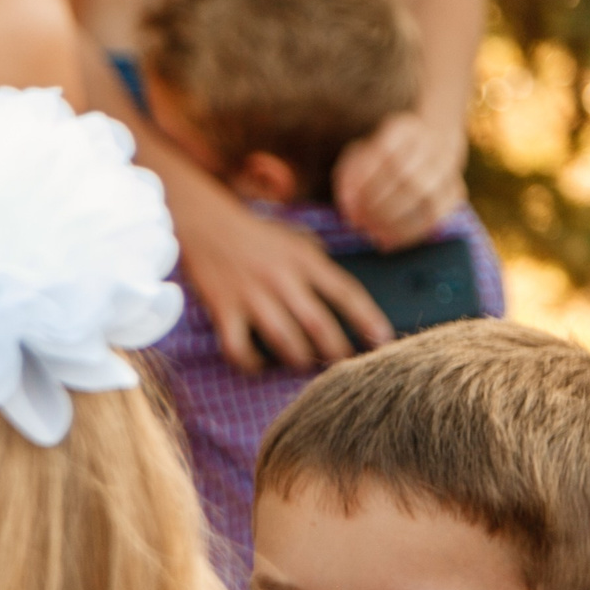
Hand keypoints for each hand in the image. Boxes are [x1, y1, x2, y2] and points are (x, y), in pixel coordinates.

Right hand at [171, 169, 393, 372]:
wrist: (206, 224)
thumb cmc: (257, 234)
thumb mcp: (297, 239)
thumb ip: (319, 264)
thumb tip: (344, 297)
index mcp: (304, 259)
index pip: (346, 293)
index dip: (368, 319)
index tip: (383, 340)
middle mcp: (281, 278)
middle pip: (318, 324)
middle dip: (335, 350)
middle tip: (343, 364)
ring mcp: (251, 296)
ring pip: (283, 339)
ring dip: (299, 358)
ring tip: (304, 363)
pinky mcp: (223, 309)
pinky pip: (238, 347)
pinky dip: (250, 363)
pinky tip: (258, 365)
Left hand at [332, 110, 465, 250]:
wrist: (428, 149)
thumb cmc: (381, 158)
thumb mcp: (359, 156)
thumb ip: (348, 177)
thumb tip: (349, 207)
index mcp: (403, 129)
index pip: (384, 151)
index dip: (364, 181)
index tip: (347, 204)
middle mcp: (431, 144)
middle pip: (406, 175)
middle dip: (378, 205)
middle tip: (359, 223)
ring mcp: (448, 167)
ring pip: (425, 195)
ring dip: (394, 220)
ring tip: (372, 234)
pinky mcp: (455, 191)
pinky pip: (437, 216)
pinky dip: (411, 233)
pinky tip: (389, 242)